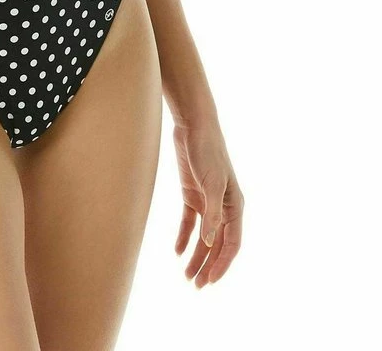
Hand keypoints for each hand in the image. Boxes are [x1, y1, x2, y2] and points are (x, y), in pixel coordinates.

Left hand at [172, 118, 243, 286]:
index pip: (232, 243)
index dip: (222, 264)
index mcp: (234, 206)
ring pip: (203, 237)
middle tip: (196, 286)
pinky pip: (189, 222)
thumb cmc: (207, 151)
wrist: (194, 125)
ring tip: (186, 276)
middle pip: (217, 244)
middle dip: (208, 266)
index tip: (209, 281)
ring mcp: (207, 200)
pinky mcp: (192, 193)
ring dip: (196, 256)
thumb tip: (209, 242)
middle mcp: (223, 206)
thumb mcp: (211, 183)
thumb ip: (211, 213)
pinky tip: (177, 251)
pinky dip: (184, 237)